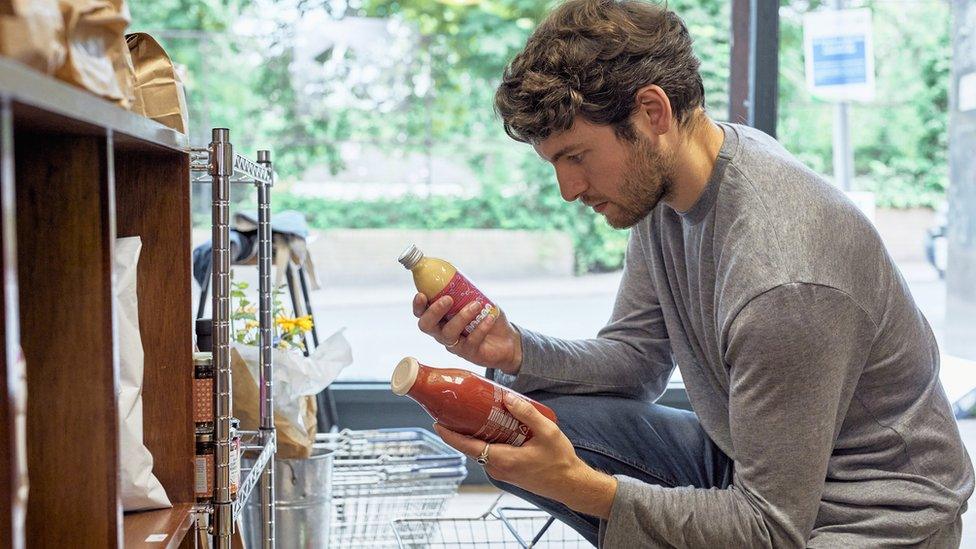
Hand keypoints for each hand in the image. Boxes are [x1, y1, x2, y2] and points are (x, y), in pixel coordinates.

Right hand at [413, 293, 522, 374]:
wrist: (507, 341)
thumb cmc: (487, 318)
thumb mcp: (477, 300)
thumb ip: (467, 290)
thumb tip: (459, 275)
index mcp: (440, 319)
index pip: (421, 313)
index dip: (418, 306)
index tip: (422, 294)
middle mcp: (442, 333)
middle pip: (426, 326)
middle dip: (434, 311)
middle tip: (448, 299)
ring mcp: (455, 345)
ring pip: (448, 333)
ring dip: (462, 317)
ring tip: (476, 305)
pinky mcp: (469, 353)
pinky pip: (471, 341)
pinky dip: (481, 327)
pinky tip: (490, 318)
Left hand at [433, 392, 617, 518]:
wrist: (570, 483)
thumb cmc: (560, 461)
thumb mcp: (547, 432)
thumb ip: (527, 414)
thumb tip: (507, 397)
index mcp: (503, 459)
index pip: (467, 447)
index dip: (450, 436)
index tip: (436, 423)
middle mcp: (497, 468)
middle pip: (470, 447)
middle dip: (459, 430)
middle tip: (454, 409)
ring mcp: (501, 471)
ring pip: (480, 450)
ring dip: (472, 435)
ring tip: (470, 413)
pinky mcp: (507, 471)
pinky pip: (489, 454)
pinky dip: (484, 441)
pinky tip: (490, 426)